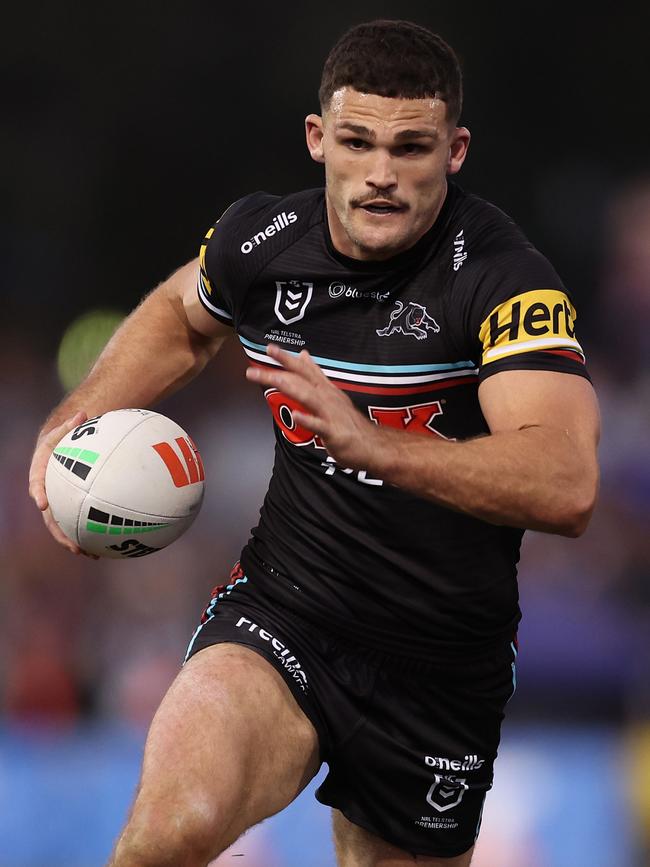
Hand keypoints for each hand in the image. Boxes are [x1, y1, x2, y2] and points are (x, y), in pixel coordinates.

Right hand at [28, 411, 98, 557]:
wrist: (61, 452)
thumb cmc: (63, 440)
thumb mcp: (65, 430)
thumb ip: (71, 425)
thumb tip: (82, 413)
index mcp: (41, 475)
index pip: (36, 484)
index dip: (37, 494)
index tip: (41, 503)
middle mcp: (47, 495)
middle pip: (50, 517)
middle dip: (60, 533)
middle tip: (73, 545)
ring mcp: (59, 505)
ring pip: (64, 527)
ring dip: (75, 542)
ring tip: (91, 555)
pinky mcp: (70, 510)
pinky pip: (78, 525)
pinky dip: (90, 536)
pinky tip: (105, 548)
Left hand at [246, 343, 377, 469]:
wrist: (373, 445)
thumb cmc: (350, 423)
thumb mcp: (331, 394)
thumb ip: (316, 375)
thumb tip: (304, 356)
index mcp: (325, 390)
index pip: (304, 370)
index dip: (287, 359)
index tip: (270, 348)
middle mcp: (327, 398)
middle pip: (301, 380)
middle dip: (280, 370)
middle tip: (261, 362)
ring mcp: (331, 414)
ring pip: (308, 397)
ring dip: (289, 387)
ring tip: (274, 379)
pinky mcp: (334, 432)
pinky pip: (320, 425)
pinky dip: (308, 419)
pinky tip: (296, 415)